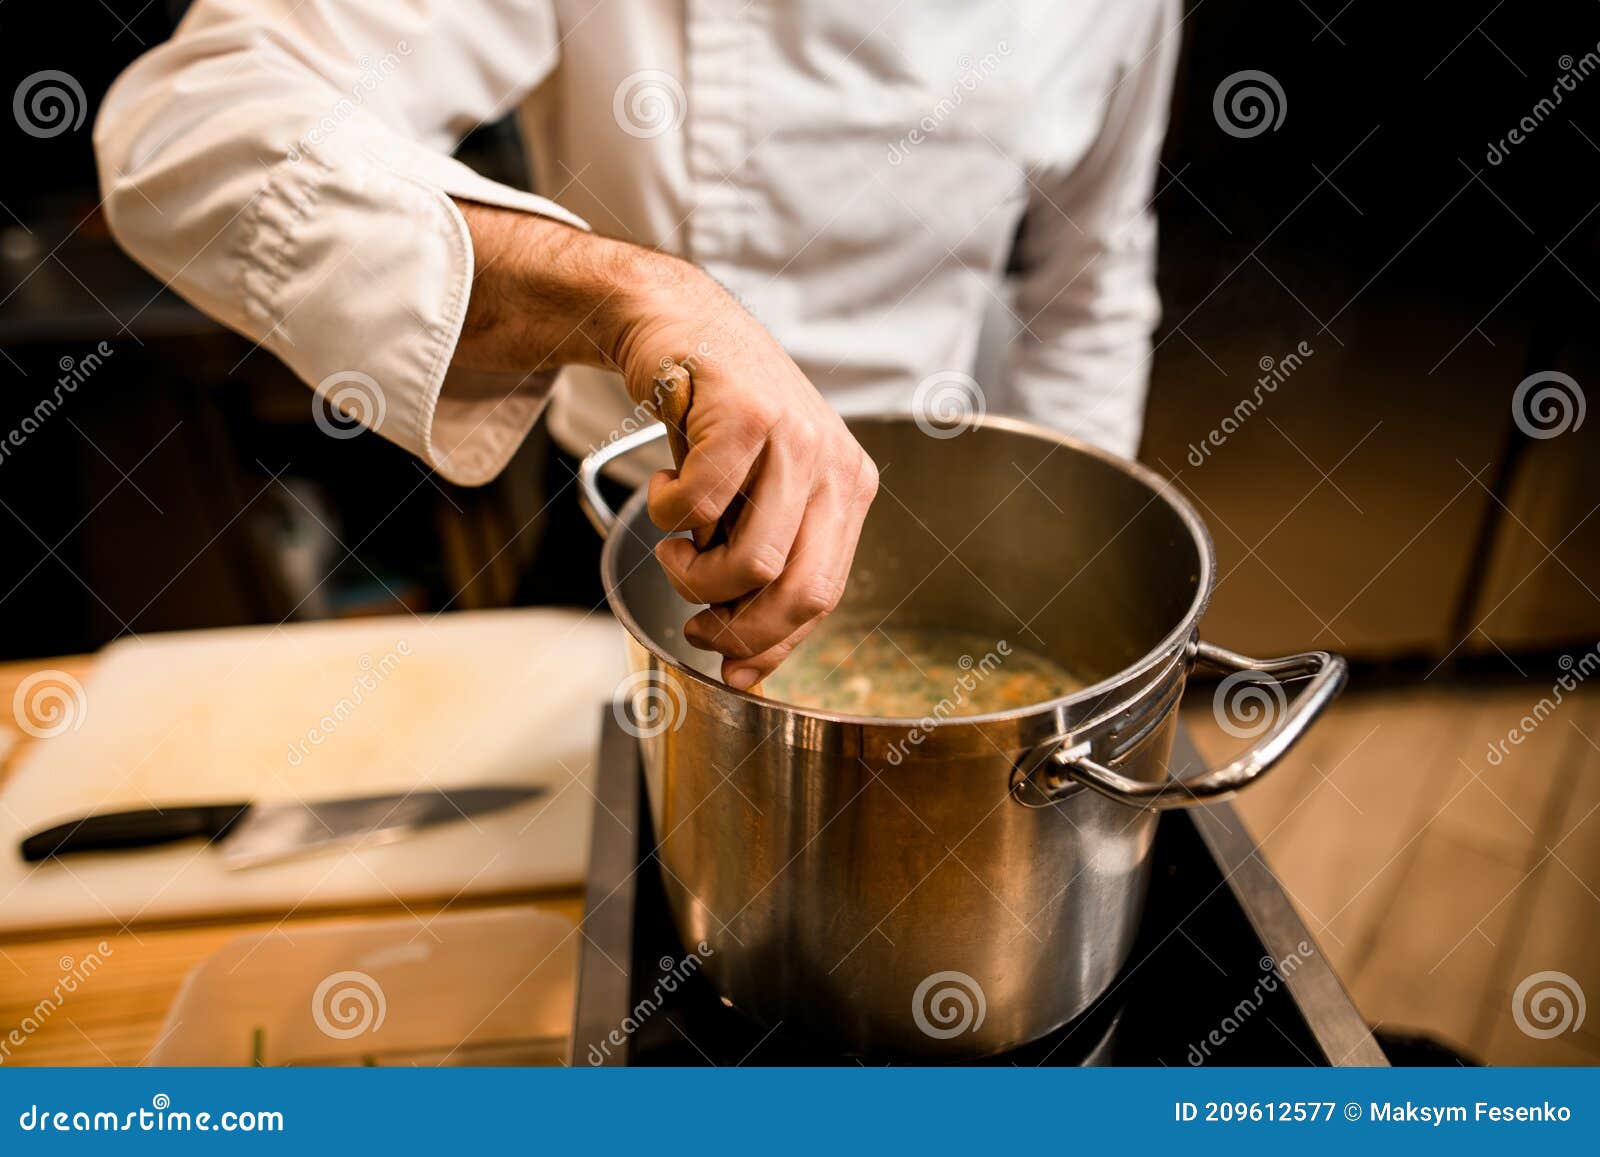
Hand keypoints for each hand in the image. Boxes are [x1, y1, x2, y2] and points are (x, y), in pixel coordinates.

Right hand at [450, 202, 877, 687]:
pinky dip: (668, 514)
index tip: (731, 668)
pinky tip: (666, 485)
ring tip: (675, 547)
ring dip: (694, 575)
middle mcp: (834, 463)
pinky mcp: (744, 415)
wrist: (676, 322)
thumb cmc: (712, 417)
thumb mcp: (755, 493)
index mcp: (849, 489)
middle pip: (800, 592)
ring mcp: (794, 436)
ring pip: (751, 562)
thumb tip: (745, 666)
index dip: (773, 644)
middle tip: (694, 625)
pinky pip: (699, 508)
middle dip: (737, 630)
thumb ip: (762, 565)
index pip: (824, 595)